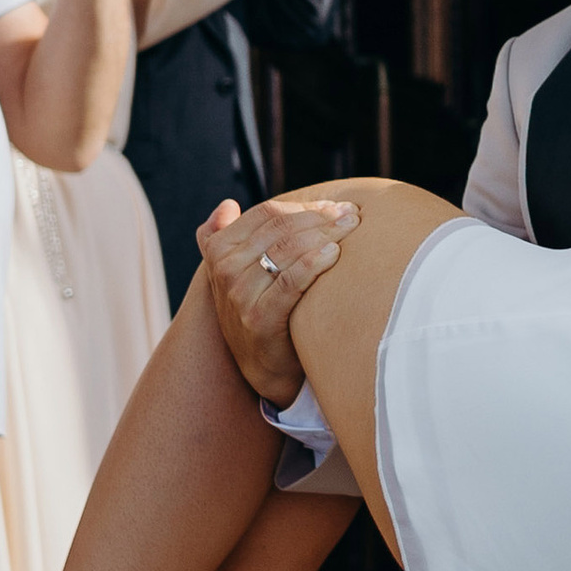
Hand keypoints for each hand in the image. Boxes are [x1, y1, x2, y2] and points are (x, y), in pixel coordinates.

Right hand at [198, 193, 356, 405]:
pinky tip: (336, 254)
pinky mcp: (259, 319)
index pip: (267, 213)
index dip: (304, 206)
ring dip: (325, 234)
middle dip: (320, 217)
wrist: (264, 365)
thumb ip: (225, 237)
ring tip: (352, 228)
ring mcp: (239, 294)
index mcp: (219, 249)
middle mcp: (224, 269)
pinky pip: (291, 281)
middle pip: (280, 228)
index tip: (335, 207)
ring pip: (288, 250)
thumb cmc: (259, 309)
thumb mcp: (235, 272)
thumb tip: (227, 205)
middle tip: (351, 214)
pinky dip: (314, 263)